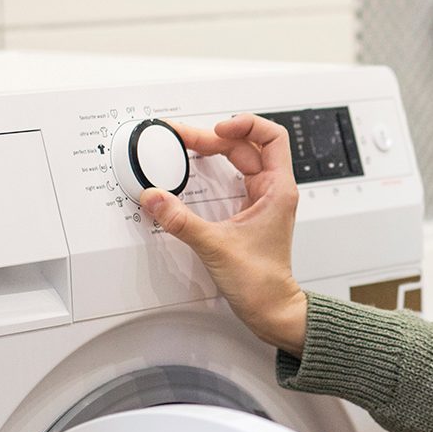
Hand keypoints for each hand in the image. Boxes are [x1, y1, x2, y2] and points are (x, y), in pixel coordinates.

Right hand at [139, 114, 307, 354]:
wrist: (270, 307)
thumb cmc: (261, 281)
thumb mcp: (214, 246)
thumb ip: (180, 220)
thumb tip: (154, 198)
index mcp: (278, 190)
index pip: (272, 137)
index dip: (246, 124)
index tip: (218, 128)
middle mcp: (274, 190)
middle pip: (247, 146)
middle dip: (214, 136)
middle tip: (182, 136)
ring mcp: (263, 199)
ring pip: (241, 160)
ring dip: (215, 149)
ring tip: (186, 143)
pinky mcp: (251, 211)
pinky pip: (234, 177)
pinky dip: (216, 167)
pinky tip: (197, 166)